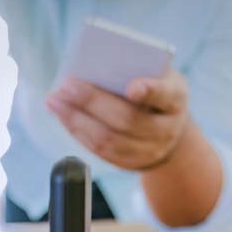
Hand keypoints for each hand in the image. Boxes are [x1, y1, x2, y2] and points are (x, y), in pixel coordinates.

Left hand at [46, 70, 189, 170]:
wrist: (169, 128)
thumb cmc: (155, 91)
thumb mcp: (156, 75)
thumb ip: (135, 70)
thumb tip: (92, 68)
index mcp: (176, 98)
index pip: (165, 94)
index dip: (150, 91)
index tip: (132, 87)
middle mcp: (166, 128)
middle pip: (128, 119)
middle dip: (93, 101)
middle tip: (67, 85)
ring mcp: (149, 151)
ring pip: (109, 139)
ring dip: (77, 119)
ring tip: (55, 100)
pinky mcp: (131, 164)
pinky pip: (100, 151)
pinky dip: (78, 131)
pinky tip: (63, 115)